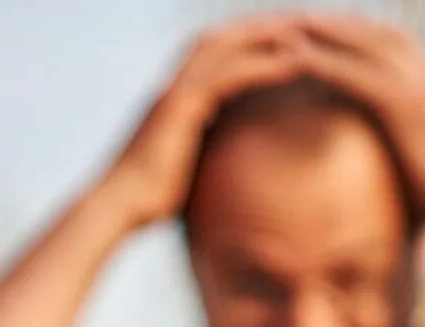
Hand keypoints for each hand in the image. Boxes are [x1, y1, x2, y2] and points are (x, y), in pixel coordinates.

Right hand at [98, 18, 306, 229]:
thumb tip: (221, 160)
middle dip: (259, 27)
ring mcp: (174, 91)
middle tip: (300, 22)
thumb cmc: (148, 198)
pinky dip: (262, 66)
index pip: (214, 53)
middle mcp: (172, 85)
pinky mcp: (180, 107)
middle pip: (221, 38)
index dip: (247, 41)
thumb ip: (200, 151)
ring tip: (304, 34)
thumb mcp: (183, 166)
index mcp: (174, 96)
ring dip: (265, 36)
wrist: (120, 207)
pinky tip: (293, 65)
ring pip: (225, 47)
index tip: (283, 39)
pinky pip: (228, 76)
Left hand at [292, 14, 424, 219]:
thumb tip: (392, 205)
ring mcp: (417, 89)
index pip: (403, 49)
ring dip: (331, 31)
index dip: (373, 36)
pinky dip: (324, 62)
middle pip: (384, 36)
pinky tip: (296, 57)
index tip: (345, 32)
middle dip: (348, 23)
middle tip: (313, 17)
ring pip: (367, 45)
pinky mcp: (402, 105)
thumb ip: (409, 177)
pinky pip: (355, 75)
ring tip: (299, 22)